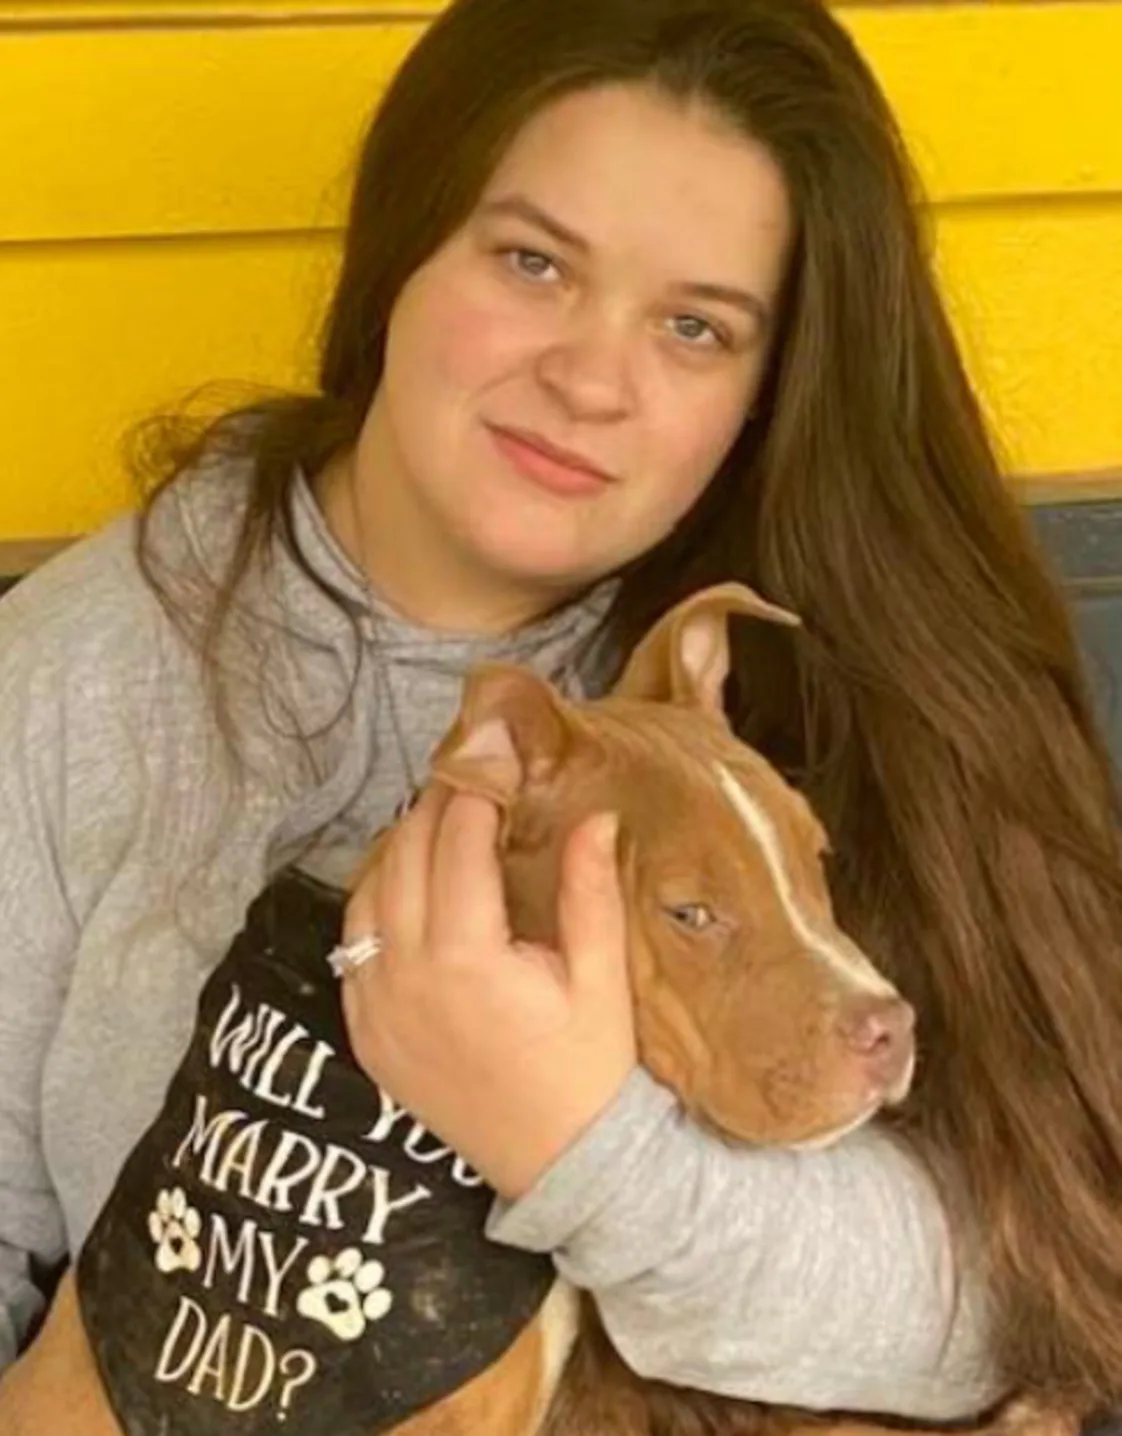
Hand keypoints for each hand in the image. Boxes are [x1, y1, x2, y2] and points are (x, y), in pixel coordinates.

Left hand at [341, 786, 636, 1200]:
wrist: (561, 1167)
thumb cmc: (590, 1071)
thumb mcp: (602, 979)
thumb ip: (589, 892)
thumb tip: (594, 815)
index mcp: (467, 958)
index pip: (456, 845)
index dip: (472, 793)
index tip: (490, 759)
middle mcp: (406, 977)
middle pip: (403, 859)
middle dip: (431, 811)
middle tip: (465, 780)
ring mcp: (375, 1008)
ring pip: (365, 897)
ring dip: (397, 852)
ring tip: (435, 827)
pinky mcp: (364, 1035)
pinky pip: (353, 948)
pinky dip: (374, 905)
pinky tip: (406, 889)